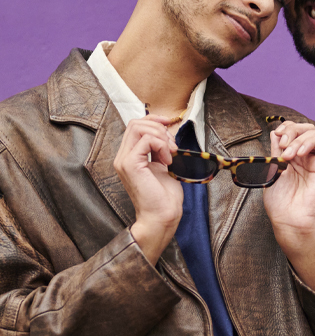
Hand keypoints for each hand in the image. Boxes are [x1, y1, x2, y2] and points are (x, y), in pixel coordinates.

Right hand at [113, 115, 182, 264]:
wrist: (162, 215)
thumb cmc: (164, 196)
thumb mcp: (163, 165)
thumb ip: (160, 149)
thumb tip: (167, 132)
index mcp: (130, 156)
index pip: (135, 126)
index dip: (153, 120)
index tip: (169, 123)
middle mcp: (123, 157)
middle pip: (136, 123)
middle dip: (159, 128)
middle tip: (172, 146)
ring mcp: (124, 160)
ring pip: (138, 128)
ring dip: (161, 136)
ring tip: (170, 153)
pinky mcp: (130, 164)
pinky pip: (146, 140)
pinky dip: (161, 145)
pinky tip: (167, 160)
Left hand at [263, 121, 314, 292]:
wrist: (291, 219)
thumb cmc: (280, 202)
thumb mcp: (272, 171)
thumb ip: (275, 152)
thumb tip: (275, 132)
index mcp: (289, 157)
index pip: (289, 131)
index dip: (283, 128)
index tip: (276, 136)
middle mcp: (302, 156)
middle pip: (302, 127)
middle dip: (290, 129)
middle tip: (282, 144)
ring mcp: (313, 159)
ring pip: (311, 132)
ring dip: (297, 139)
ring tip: (289, 155)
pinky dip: (309, 142)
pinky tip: (300, 154)